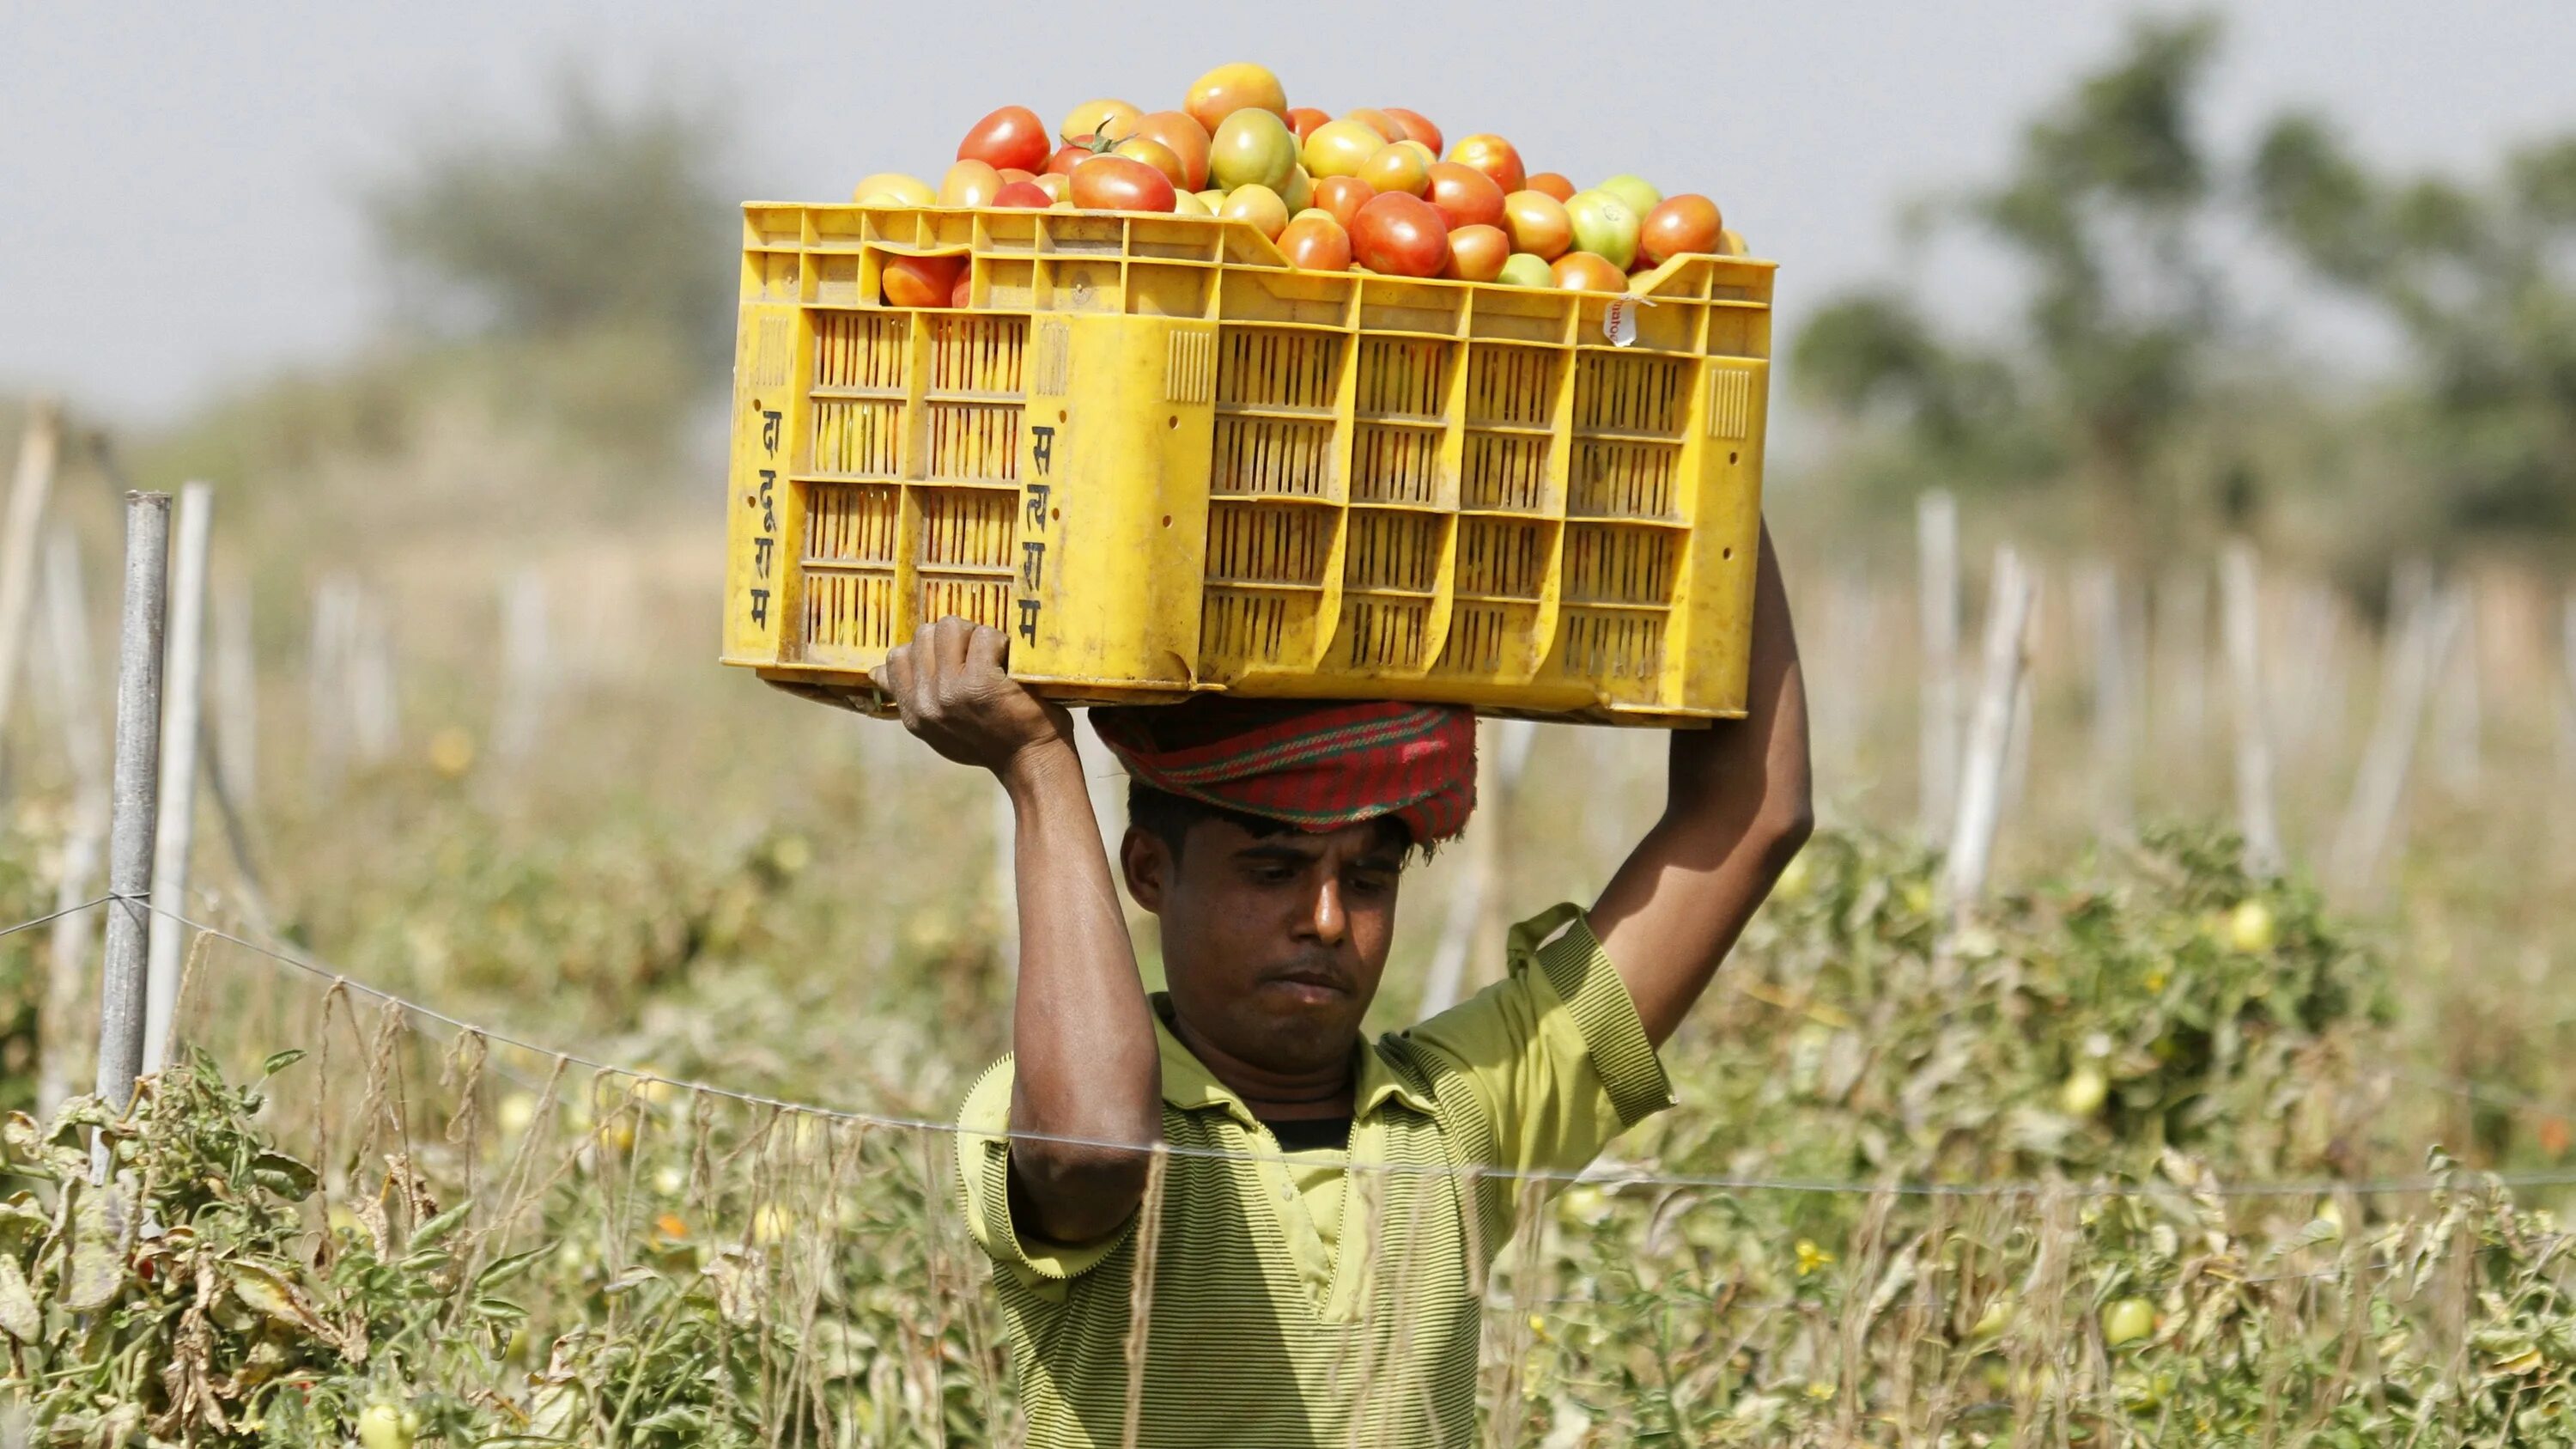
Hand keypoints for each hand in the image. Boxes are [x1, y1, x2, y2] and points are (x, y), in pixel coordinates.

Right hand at [873, 616, 1075, 782]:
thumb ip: (909, 698)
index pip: (897, 657)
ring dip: (977, 636)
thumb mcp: (941, 727)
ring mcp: (951, 693)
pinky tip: (1011, 666)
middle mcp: (926, 703)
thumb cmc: (994, 741)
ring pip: (951, 627)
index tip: (956, 664)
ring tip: (995, 659)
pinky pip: (985, 636)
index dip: (930, 650)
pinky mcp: (980, 684)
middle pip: (925, 634)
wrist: (1032, 763)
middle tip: (982, 659)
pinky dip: (1003, 643)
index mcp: (913, 713)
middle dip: (956, 638)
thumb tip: (873, 672)